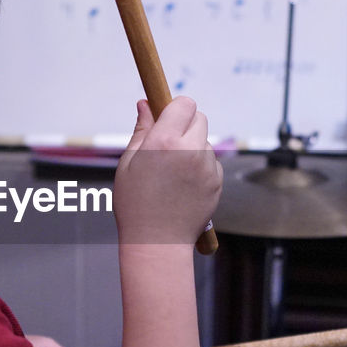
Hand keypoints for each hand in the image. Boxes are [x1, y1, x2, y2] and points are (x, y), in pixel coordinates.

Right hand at [113, 97, 222, 244]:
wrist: (158, 242)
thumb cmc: (136, 205)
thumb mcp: (128, 164)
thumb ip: (142, 130)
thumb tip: (146, 104)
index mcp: (164, 142)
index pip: (184, 104)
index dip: (175, 108)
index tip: (167, 117)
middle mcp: (190, 151)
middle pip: (199, 118)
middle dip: (186, 124)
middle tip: (168, 143)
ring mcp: (207, 167)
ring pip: (205, 141)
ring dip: (192, 147)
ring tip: (173, 172)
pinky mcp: (217, 182)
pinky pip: (211, 162)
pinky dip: (201, 167)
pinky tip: (184, 185)